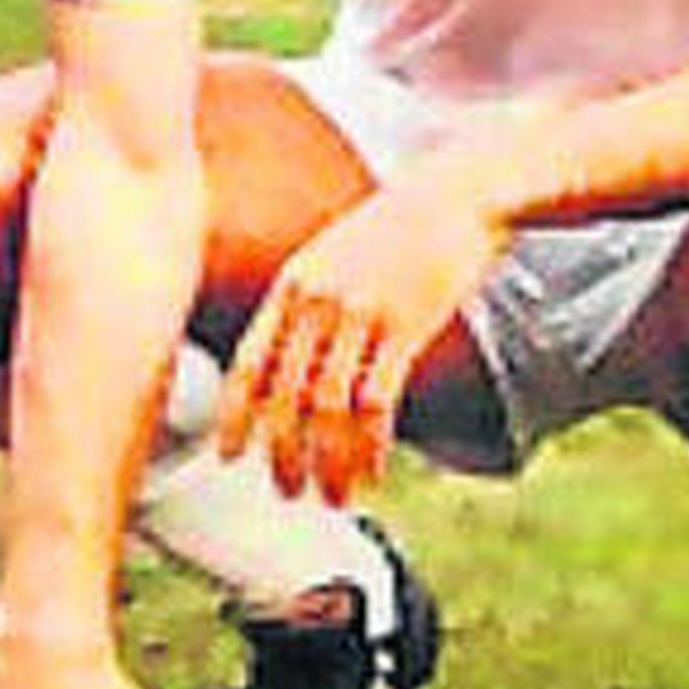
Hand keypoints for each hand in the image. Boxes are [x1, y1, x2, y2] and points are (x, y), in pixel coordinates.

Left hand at [216, 165, 508, 504]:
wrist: (458, 193)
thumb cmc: (399, 225)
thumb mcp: (334, 251)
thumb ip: (306, 297)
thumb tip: (286, 354)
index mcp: (294, 282)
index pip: (250, 362)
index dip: (236, 416)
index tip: (230, 457)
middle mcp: (320, 300)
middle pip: (285, 395)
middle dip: (281, 454)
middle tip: (286, 492)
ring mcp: (362, 313)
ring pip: (328, 409)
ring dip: (327, 463)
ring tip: (332, 496)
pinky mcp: (406, 326)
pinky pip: (377, 403)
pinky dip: (371, 448)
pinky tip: (375, 472)